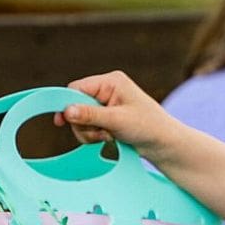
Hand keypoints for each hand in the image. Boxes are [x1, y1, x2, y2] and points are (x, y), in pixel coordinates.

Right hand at [54, 71, 170, 153]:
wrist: (163, 143)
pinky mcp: (105, 116)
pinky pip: (87, 126)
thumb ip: (90, 115)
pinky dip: (94, 135)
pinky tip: (109, 138)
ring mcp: (105, 103)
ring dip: (89, 132)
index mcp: (111, 81)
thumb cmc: (147, 126)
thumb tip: (66, 111)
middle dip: (84, 123)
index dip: (67, 104)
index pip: (77, 88)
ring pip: (79, 118)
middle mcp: (106, 89)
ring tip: (108, 136)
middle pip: (75, 105)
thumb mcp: (117, 120)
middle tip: (101, 133)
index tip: (61, 121)